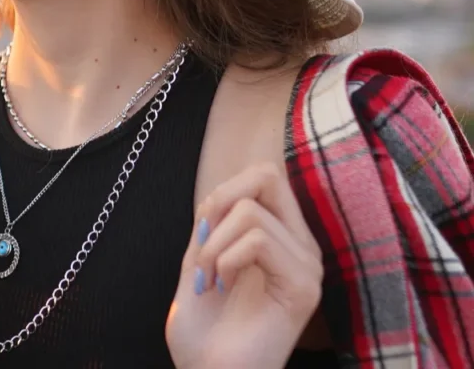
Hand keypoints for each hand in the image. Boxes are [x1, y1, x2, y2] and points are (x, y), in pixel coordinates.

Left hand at [165, 163, 324, 368]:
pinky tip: (222, 287)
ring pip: (252, 213)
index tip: (201, 232)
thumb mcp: (198, 263)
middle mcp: (302, 247)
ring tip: (208, 280)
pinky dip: (225, 258)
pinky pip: (259, 240)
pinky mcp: (304, 287)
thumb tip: (220, 193)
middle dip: (219, 200)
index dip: (223, 189)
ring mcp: (308, 266)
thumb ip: (211, 225)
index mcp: (282, 238)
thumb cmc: (203, 331)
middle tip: (202, 242)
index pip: (265, 175)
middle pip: (267, 175)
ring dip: (212, 245)